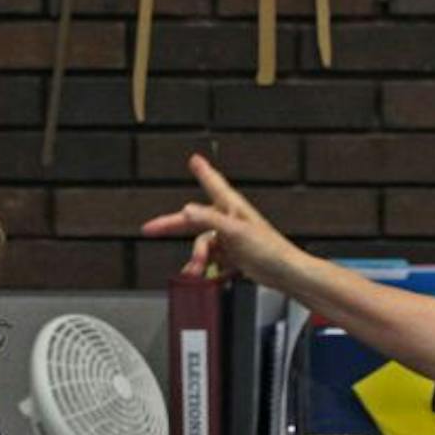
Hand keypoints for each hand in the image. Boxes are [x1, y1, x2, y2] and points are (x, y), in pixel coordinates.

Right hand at [140, 153, 301, 286]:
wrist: (284, 272)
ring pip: (201, 243)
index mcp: (231, 207)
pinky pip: (210, 259)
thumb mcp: (236, 231)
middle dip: (172, 225)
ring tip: (196, 270)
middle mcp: (228, 219)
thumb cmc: (270, 249)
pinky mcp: (233, 255)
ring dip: (196, 257)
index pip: (213, 182)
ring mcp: (229, 238)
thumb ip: (210, 220)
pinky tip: (201, 275)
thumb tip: (187, 210)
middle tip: (149, 228)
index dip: (202, 170)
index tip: (194, 159)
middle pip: (193, 219)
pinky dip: (204, 267)